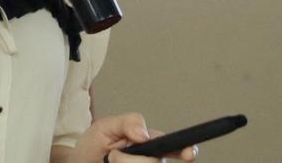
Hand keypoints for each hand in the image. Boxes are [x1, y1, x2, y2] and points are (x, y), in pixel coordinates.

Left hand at [69, 113, 198, 162]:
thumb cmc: (93, 146)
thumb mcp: (105, 126)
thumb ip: (127, 122)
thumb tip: (145, 134)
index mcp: (150, 143)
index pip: (174, 146)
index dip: (185, 150)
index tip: (189, 154)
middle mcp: (151, 160)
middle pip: (154, 162)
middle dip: (129, 159)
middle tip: (112, 156)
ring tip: (110, 162)